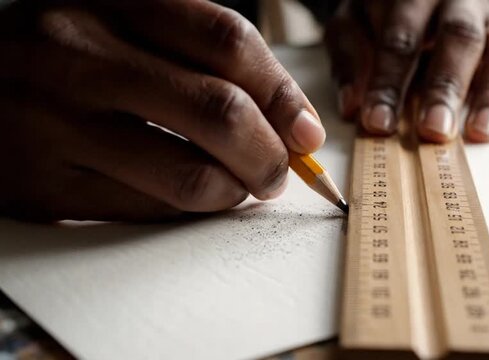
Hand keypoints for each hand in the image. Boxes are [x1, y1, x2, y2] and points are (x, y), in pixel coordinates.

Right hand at [0, 0, 325, 220]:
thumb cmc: (70, 56)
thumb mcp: (129, 27)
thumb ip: (205, 60)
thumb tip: (293, 124)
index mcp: (111, 0)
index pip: (227, 41)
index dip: (282, 94)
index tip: (306, 131)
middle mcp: (77, 52)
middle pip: (218, 111)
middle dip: (269, 154)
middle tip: (280, 171)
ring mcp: (55, 120)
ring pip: (188, 174)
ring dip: (235, 190)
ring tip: (240, 186)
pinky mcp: (44, 185)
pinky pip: (148, 210)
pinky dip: (191, 210)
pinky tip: (195, 197)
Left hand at [325, 0, 488, 142]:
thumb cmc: (377, 18)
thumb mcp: (351, 27)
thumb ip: (351, 60)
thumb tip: (354, 106)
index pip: (402, 37)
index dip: (389, 81)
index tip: (378, 123)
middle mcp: (459, 4)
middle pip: (460, 39)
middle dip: (447, 87)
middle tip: (434, 131)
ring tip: (480, 132)